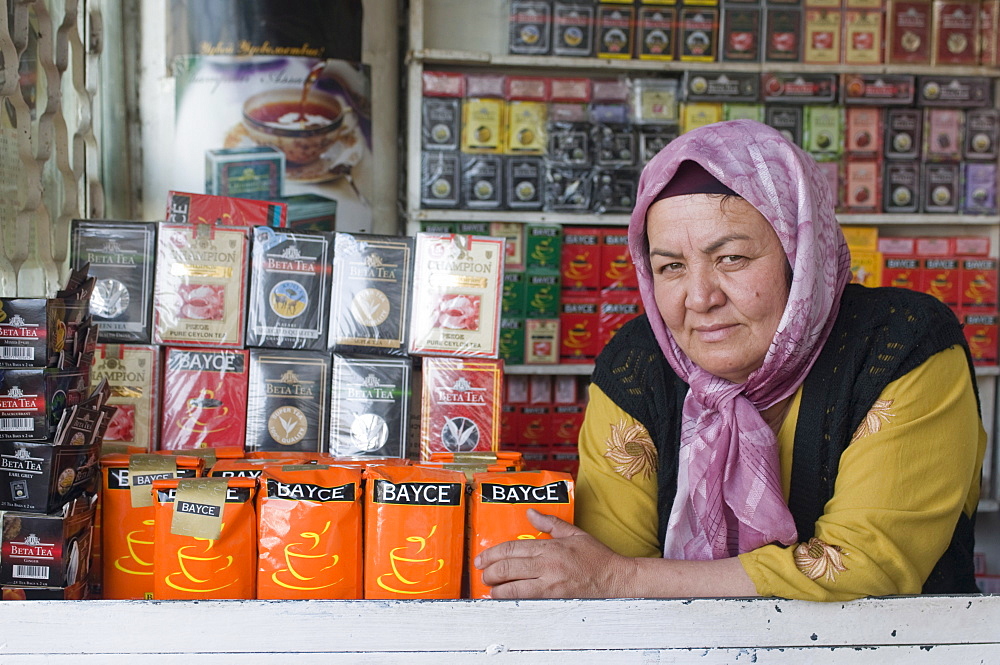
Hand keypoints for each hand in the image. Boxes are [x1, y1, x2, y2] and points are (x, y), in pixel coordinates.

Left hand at [474, 508, 636, 598]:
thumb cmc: (597, 557)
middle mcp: (547, 565)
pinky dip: (512, 601)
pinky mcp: (554, 600)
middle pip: (508, 567)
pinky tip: (504, 601)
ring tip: (489, 589)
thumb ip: (549, 524)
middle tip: (482, 574)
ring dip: (496, 590)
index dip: (492, 554)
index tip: (481, 559)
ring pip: (513, 587)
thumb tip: (531, 513)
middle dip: (489, 572)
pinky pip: (527, 601)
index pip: (512, 548)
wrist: (616, 579)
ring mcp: (550, 585)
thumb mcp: (574, 534)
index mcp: (550, 547)